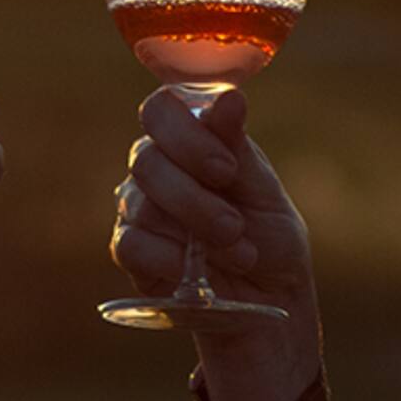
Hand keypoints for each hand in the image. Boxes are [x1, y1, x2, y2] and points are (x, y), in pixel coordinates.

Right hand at [111, 87, 322, 400]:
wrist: (269, 303)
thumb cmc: (270, 236)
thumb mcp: (264, 190)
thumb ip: (238, 146)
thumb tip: (230, 97)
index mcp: (192, 137)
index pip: (161, 108)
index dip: (186, 134)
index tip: (227, 169)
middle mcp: (159, 164)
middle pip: (146, 157)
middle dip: (196, 197)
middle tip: (235, 225)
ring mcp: (139, 206)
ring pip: (140, 202)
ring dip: (195, 230)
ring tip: (237, 251)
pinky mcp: (131, 250)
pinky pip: (130, 242)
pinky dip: (170, 258)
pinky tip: (200, 270)